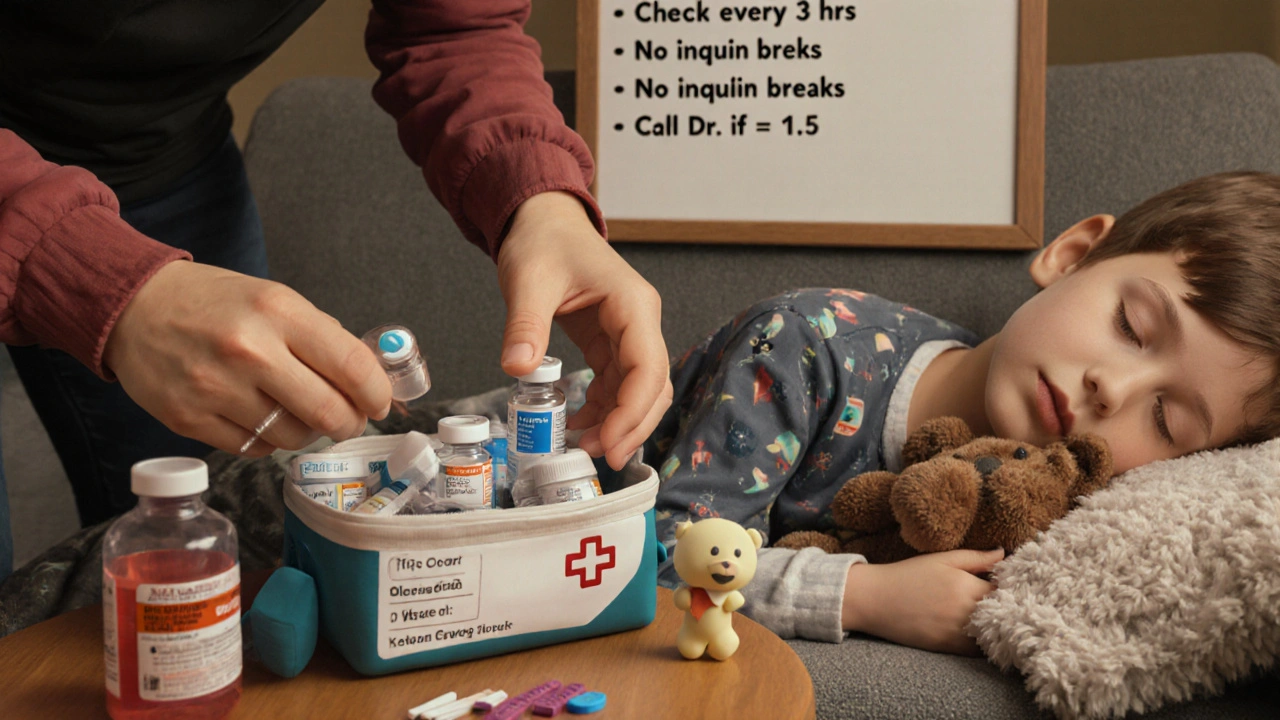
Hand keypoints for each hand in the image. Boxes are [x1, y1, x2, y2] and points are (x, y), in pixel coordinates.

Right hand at [103, 261, 392, 455]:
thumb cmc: (213, 302)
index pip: (351, 365)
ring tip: (296, 412)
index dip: (376, 392)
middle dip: (349, 423)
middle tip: (348, 420)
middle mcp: (250, 350)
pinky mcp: (189, 419)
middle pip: (327, 411)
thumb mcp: (273, 298)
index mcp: (278, 311)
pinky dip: (267, 440)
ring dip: (306, 432)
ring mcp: (216, 388)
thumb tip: (367, 376)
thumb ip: (319, 336)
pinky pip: (253, 448)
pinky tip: (259, 417)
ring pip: (292, 437)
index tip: (380, 402)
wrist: (132, 306)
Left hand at [497, 191, 672, 468]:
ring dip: (619, 422)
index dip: (632, 410)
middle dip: (631, 426)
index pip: (648, 367)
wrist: (542, 221)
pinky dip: (604, 409)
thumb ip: (525, 325)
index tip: (609, 442)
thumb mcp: (528, 280)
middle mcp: (639, 322)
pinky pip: (617, 384)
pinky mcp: (611, 343)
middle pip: (653, 386)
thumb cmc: (542, 241)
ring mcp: (628, 334)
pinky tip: (578, 425)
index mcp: (632, 304)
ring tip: (585, 446)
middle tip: (602, 457)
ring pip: (640, 390)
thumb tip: (517, 369)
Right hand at [841, 548, 1004, 655]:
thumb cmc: (908, 575)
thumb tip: (1003, 554)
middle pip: (1003, 615)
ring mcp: (957, 634)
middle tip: (1011, 602)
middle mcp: (966, 612)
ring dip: (997, 627)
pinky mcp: (948, 648)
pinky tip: (979, 632)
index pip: (1006, 591)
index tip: (1015, 585)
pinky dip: (982, 642)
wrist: (875, 600)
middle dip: (1008, 608)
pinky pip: (976, 649)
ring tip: (996, 618)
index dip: (1013, 588)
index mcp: (967, 586)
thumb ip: (975, 557)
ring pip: (992, 635)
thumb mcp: (942, 559)